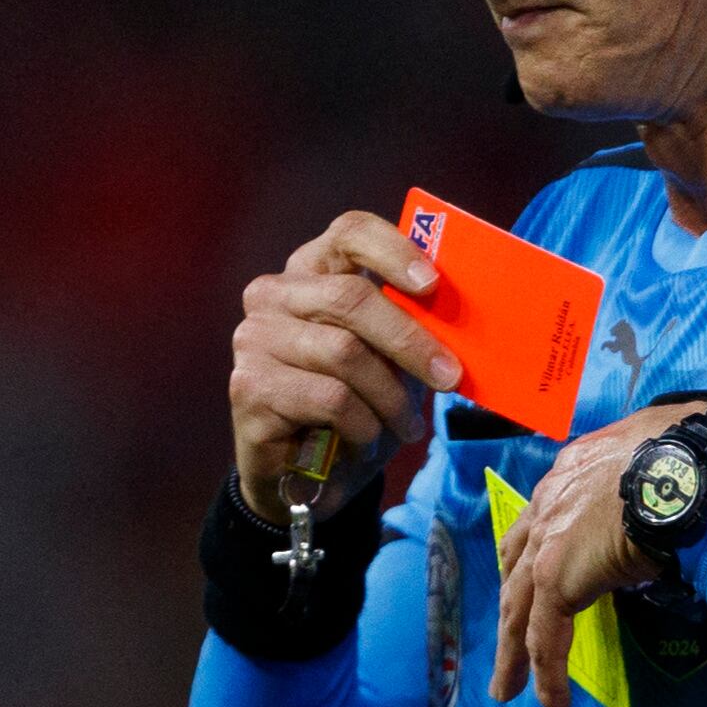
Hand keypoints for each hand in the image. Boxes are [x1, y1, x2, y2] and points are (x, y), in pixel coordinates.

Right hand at [229, 213, 465, 521]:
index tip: (432, 284)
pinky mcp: (248, 386)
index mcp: (311, 270)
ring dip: (389, 397)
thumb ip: (410, 326)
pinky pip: (329, 399)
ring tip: (404, 425)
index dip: (393, 251)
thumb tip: (458, 316)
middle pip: (350, 297)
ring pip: (344, 353)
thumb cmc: (356, 404)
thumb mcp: (390, 360)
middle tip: (449, 376)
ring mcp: (253, 338)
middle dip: (409, 340)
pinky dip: (362, 424)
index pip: (349, 233)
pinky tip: (365, 438)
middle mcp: (272, 294)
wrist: (306, 474)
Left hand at [488, 400, 695, 706]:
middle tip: (504, 642)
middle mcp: (549, 503)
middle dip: (510, 608)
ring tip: (506, 689)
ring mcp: (548, 542)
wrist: (683, 468)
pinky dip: (548, 675)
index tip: (531, 578)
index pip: (542, 519)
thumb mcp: (659, 451)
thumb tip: (668, 490)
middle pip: (517, 567)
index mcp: (572, 472)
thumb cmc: (688, 453)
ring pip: (519, 610)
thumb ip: (647, 471)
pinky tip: (554, 705)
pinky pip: (545, 638)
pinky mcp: (556, 579)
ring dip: (513, 654)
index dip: (533, 552)